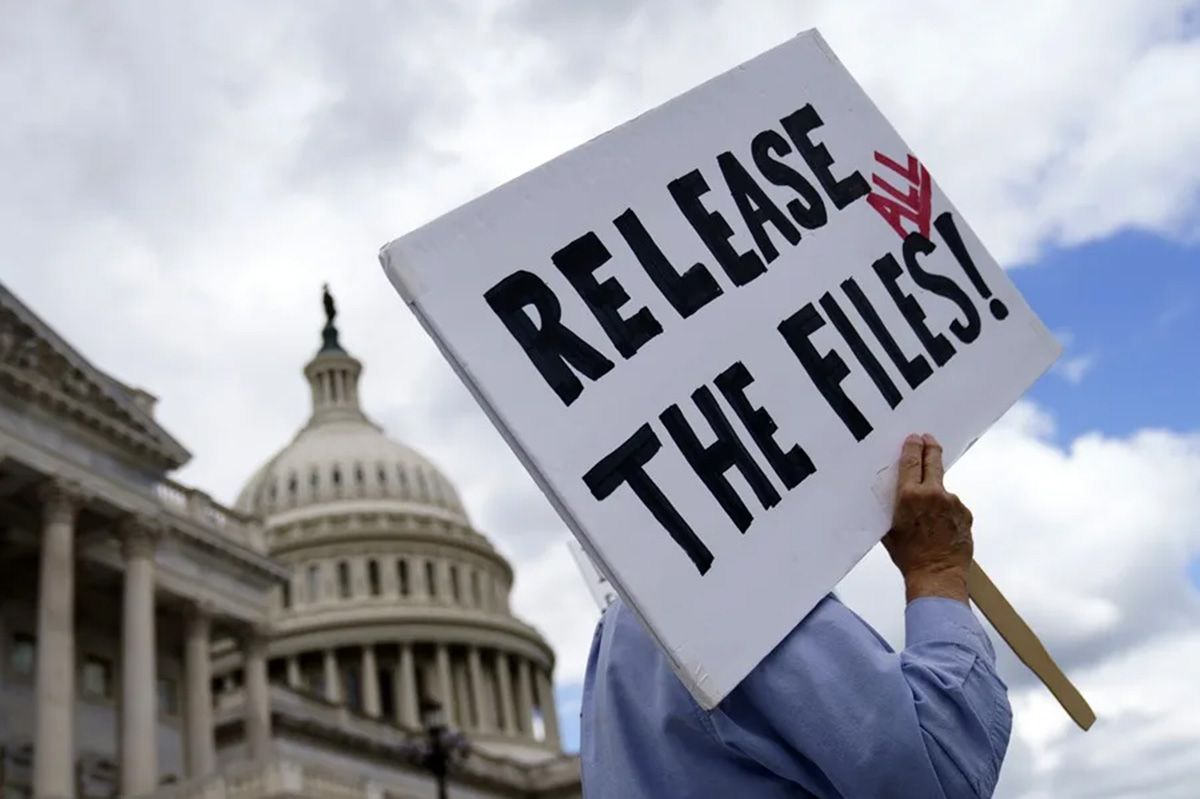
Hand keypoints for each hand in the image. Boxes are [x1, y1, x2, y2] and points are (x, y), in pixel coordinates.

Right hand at [883, 433, 972, 603]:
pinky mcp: (965, 513)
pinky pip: (953, 505)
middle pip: (934, 461)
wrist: (937, 575)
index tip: (914, 438)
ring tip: (929, 513)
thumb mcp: (888, 528)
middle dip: (931, 447)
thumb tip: (895, 493)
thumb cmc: (908, 556)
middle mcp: (933, 494)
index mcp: (909, 496)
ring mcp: (952, 503)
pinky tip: (940, 525)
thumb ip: (892, 506)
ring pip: (943, 487)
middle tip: (928, 439)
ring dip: (937, 491)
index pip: (911, 461)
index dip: (913, 446)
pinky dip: (947, 509)